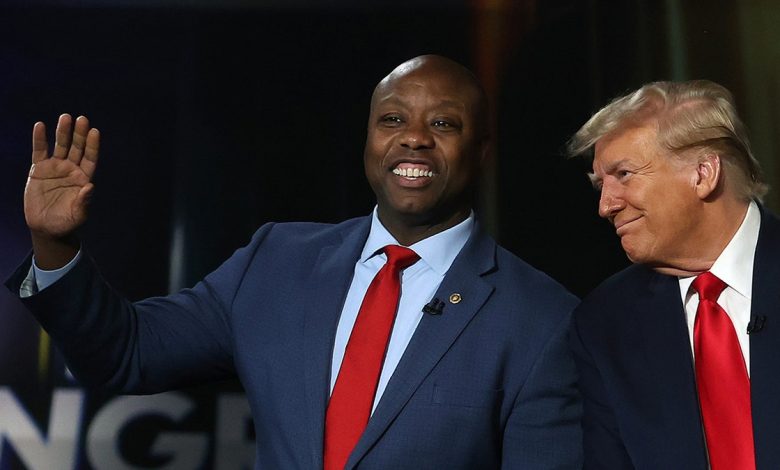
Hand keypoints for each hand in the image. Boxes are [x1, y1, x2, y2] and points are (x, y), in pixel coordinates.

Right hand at [24, 114, 99, 267]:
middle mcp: (71, 170)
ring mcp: (55, 168)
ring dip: (62, 132)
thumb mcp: (77, 214)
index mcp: (83, 178)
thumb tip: (90, 187)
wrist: (46, 227)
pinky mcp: (38, 169)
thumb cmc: (66, 222)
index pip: (90, 158)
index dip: (92, 145)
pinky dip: (39, 139)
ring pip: (60, 146)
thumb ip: (84, 201)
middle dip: (79, 134)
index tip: (94, 132)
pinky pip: (39, 151)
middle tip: (81, 119)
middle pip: (77, 148)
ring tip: (65, 117)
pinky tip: (40, 126)